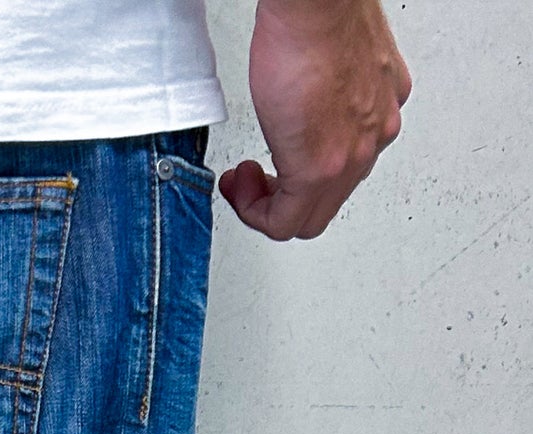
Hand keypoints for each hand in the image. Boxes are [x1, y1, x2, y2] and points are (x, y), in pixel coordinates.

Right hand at [221, 0, 411, 240]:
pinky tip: (243, 187)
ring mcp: (351, 157)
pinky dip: (257, 214)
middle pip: (327, 201)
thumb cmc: (323, 18)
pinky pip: (287, 221)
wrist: (316, 6)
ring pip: (309, 216)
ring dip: (268, 206)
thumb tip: (310, 102)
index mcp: (380, 111)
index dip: (302, 174)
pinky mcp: (320, 170)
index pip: (344, 172)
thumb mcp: (337, 62)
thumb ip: (331, 94)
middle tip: (253, 180)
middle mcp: (373, 139)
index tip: (277, 161)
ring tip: (245, 181)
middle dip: (282, 196)